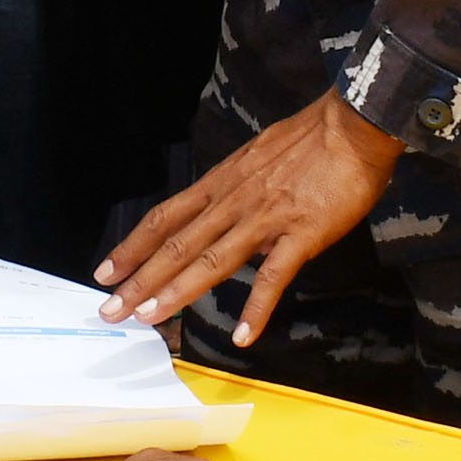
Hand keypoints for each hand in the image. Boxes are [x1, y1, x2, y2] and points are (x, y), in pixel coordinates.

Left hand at [97, 91, 401, 343]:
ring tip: (150, 318)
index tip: (106, 271)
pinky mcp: (301, 234)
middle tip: (111, 309)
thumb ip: (239, 187)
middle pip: (177, 245)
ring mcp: (266, 219)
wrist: (354, 124)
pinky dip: (257, 309)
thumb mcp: (259, 156)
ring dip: (178, 292)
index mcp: (223, 183)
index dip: (133, 247)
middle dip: (140, 280)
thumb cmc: (313, 138)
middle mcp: (234, 202)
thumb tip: (225, 208)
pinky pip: (274, 277)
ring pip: (212, 261)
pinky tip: (243, 336)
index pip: (166, 218)